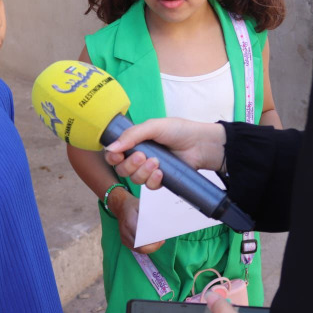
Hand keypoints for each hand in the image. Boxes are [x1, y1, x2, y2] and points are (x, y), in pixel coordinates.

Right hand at [104, 118, 225, 189]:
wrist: (201, 144)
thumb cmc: (179, 131)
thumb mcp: (154, 126)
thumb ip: (132, 135)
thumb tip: (110, 148)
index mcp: (135, 141)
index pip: (115, 153)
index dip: (112, 157)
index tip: (118, 156)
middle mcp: (140, 156)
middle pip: (122, 169)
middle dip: (129, 165)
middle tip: (142, 156)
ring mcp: (150, 169)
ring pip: (135, 179)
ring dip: (143, 172)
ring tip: (156, 162)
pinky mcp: (161, 180)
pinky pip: (149, 186)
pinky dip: (153, 180)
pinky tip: (161, 173)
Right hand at [107, 188, 164, 253]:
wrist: (121, 207)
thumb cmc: (133, 205)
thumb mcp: (141, 206)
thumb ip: (149, 215)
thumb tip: (160, 225)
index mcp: (129, 223)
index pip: (141, 238)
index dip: (151, 241)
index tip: (160, 239)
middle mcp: (125, 233)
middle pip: (140, 247)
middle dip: (153, 247)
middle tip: (162, 241)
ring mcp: (124, 238)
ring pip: (139, 250)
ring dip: (150, 248)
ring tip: (159, 242)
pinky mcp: (124, 241)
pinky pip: (136, 248)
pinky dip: (145, 247)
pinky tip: (152, 242)